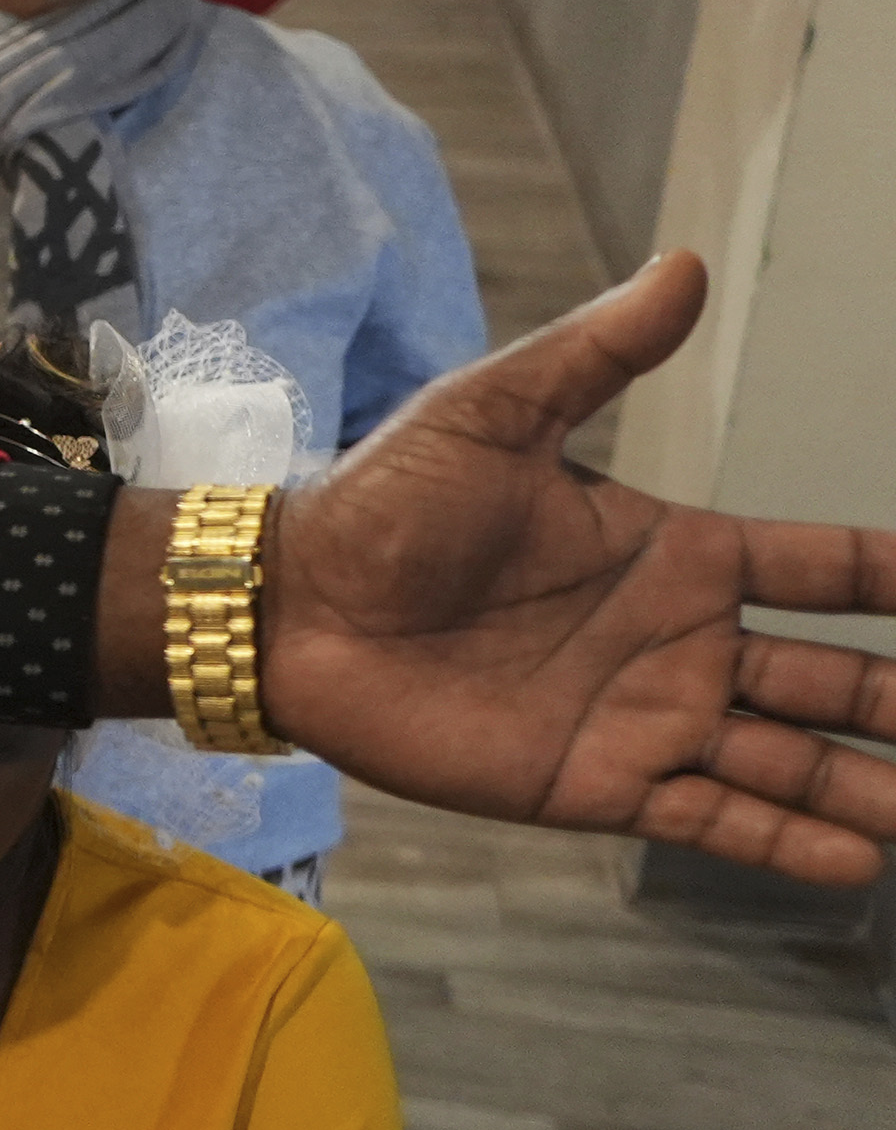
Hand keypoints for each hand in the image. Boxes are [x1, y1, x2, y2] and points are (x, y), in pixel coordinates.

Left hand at [260, 256, 895, 881]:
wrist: (293, 603)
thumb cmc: (386, 502)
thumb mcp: (495, 412)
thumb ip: (598, 352)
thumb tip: (687, 266)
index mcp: (674, 553)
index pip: (820, 567)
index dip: (894, 576)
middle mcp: (678, 641)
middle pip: (830, 675)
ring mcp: (644, 716)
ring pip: (791, 758)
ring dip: (867, 786)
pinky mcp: (595, 782)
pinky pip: (711, 818)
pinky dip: (786, 843)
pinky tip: (859, 864)